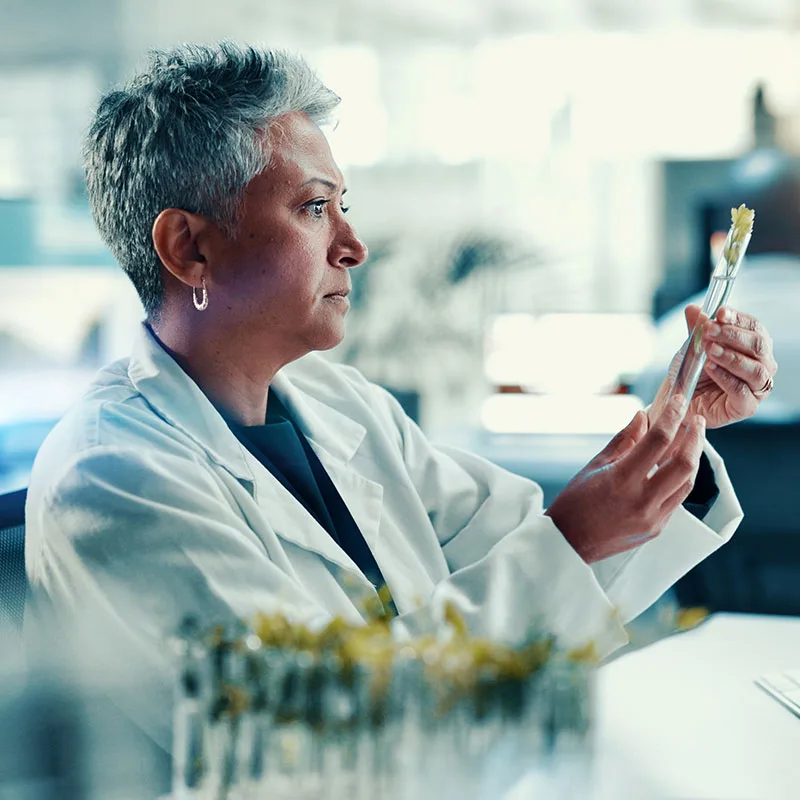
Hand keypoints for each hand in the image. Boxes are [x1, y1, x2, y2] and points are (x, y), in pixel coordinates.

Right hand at [545, 395, 705, 562]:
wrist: (568, 542)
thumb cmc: (575, 502)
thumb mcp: (595, 464)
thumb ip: (624, 439)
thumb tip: (643, 416)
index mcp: (621, 480)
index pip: (658, 440)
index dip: (672, 416)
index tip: (679, 402)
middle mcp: (641, 500)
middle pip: (684, 463)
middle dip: (696, 437)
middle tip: (697, 420)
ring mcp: (652, 518)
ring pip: (688, 482)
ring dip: (693, 458)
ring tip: (692, 440)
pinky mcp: (657, 528)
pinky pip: (677, 499)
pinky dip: (681, 479)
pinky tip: (677, 465)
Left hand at [651, 305, 777, 429]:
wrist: (678, 401)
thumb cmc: (692, 373)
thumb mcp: (692, 347)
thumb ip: (696, 330)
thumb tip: (693, 308)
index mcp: (753, 348)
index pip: (755, 328)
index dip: (739, 318)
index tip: (720, 312)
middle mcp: (762, 366)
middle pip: (758, 346)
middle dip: (732, 335)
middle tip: (709, 330)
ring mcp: (756, 388)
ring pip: (755, 369)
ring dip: (730, 356)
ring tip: (709, 349)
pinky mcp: (746, 407)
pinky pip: (741, 391)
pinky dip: (725, 377)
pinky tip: (710, 368)